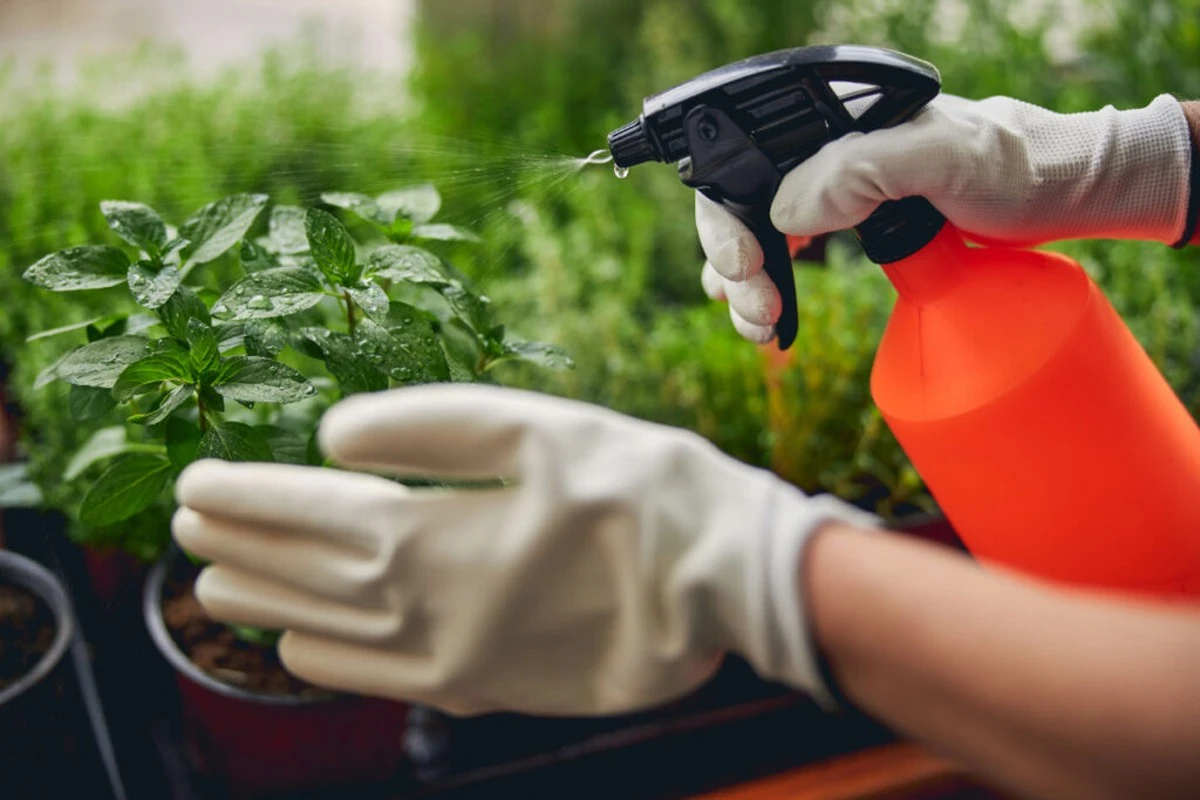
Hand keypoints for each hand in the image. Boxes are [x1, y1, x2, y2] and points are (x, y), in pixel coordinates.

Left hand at [172, 385, 875, 715]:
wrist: (721, 582)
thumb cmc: (638, 490)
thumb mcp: (534, 426)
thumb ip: (425, 428)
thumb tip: (329, 436)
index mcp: (432, 538)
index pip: (306, 516)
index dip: (245, 498)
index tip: (195, 483)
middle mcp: (424, 611)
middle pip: (301, 578)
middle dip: (237, 547)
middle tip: (186, 526)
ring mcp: (449, 661)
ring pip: (324, 636)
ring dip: (263, 604)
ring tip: (218, 584)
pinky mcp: (481, 690)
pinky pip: (373, 682)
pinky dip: (321, 662)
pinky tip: (299, 648)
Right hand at [699, 93, 1193, 342]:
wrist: (1058, 190)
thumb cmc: (1012, 163)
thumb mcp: (943, 156)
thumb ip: (864, 170)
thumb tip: (786, 212)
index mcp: (826, 126)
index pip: (741, 167)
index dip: (726, 223)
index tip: (746, 270)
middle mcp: (820, 154)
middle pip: (741, 207)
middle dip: (732, 266)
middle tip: (757, 313)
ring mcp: (835, 191)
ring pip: (758, 236)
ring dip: (744, 287)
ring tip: (760, 327)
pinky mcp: (852, 224)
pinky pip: (789, 254)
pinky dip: (771, 288)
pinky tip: (774, 316)